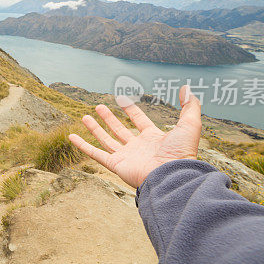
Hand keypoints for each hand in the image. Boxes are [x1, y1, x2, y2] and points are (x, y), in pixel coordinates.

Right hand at [68, 85, 201, 188]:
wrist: (172, 176)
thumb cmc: (182, 153)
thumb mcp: (190, 125)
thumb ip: (189, 106)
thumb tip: (187, 87)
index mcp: (153, 138)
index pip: (139, 120)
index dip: (131, 109)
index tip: (121, 98)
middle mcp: (137, 147)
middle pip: (120, 130)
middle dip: (109, 118)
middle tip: (99, 106)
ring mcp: (125, 156)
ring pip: (106, 140)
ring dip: (95, 128)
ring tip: (85, 116)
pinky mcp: (115, 165)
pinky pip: (95, 154)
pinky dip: (83, 145)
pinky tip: (72, 136)